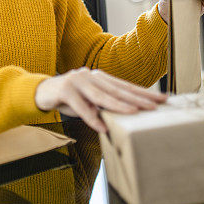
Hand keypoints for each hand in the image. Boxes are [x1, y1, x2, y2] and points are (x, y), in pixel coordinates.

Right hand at [34, 67, 166, 132]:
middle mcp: (91, 76)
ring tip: (134, 112)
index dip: (144, 93)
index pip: (126, 86)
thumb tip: (129, 114)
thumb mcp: (89, 100)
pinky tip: (101, 127)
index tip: (162, 100)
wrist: (41, 92)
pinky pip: (80, 106)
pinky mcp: (65, 90)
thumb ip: (105, 104)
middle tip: (155, 106)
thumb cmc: (69, 98)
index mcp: (100, 77)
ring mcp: (77, 81)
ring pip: (101, 96)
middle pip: (118, 90)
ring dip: (118, 106)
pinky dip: (91, 117)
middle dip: (138, 98)